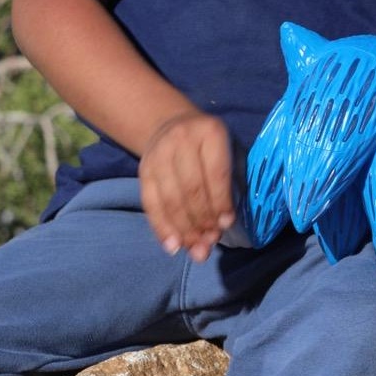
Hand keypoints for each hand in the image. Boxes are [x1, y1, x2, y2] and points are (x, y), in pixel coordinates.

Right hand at [138, 110, 234, 261]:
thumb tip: (226, 223)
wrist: (171, 124)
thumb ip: (232, 179)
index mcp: (210, 132)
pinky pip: (151, 205)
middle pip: (191, 188)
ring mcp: (158, 156)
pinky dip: (162, 228)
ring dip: (184, 230)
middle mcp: (181, 141)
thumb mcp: (229, 148)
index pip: (216, 172)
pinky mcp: (142, 172)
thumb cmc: (210, 144)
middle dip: (203, 220)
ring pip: (170, 199)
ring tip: (197, 250)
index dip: (221, 201)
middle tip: (211, 242)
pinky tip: (173, 246)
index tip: (226, 224)